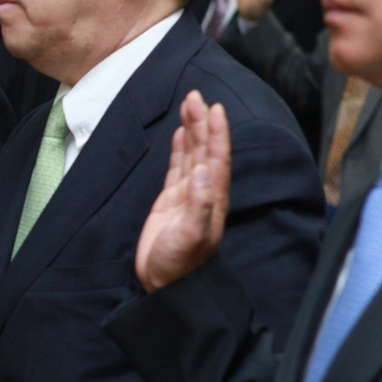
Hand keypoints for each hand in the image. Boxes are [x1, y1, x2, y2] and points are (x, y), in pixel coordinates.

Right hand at [135, 91, 231, 291]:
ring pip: (192, 155)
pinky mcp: (171, 202)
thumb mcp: (191, 236)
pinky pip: (177, 168)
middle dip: (202, 123)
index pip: (217, 158)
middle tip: (195, 96)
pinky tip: (179, 134)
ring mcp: (188, 196)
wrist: (164, 285)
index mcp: (212, 199)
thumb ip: (198, 204)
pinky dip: (179, 149)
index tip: (214, 109)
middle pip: (206, 150)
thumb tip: (204, 170)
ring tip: (189, 104)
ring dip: (192, 130)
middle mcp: (204, 193)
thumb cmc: (179, 265)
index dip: (216, 134)